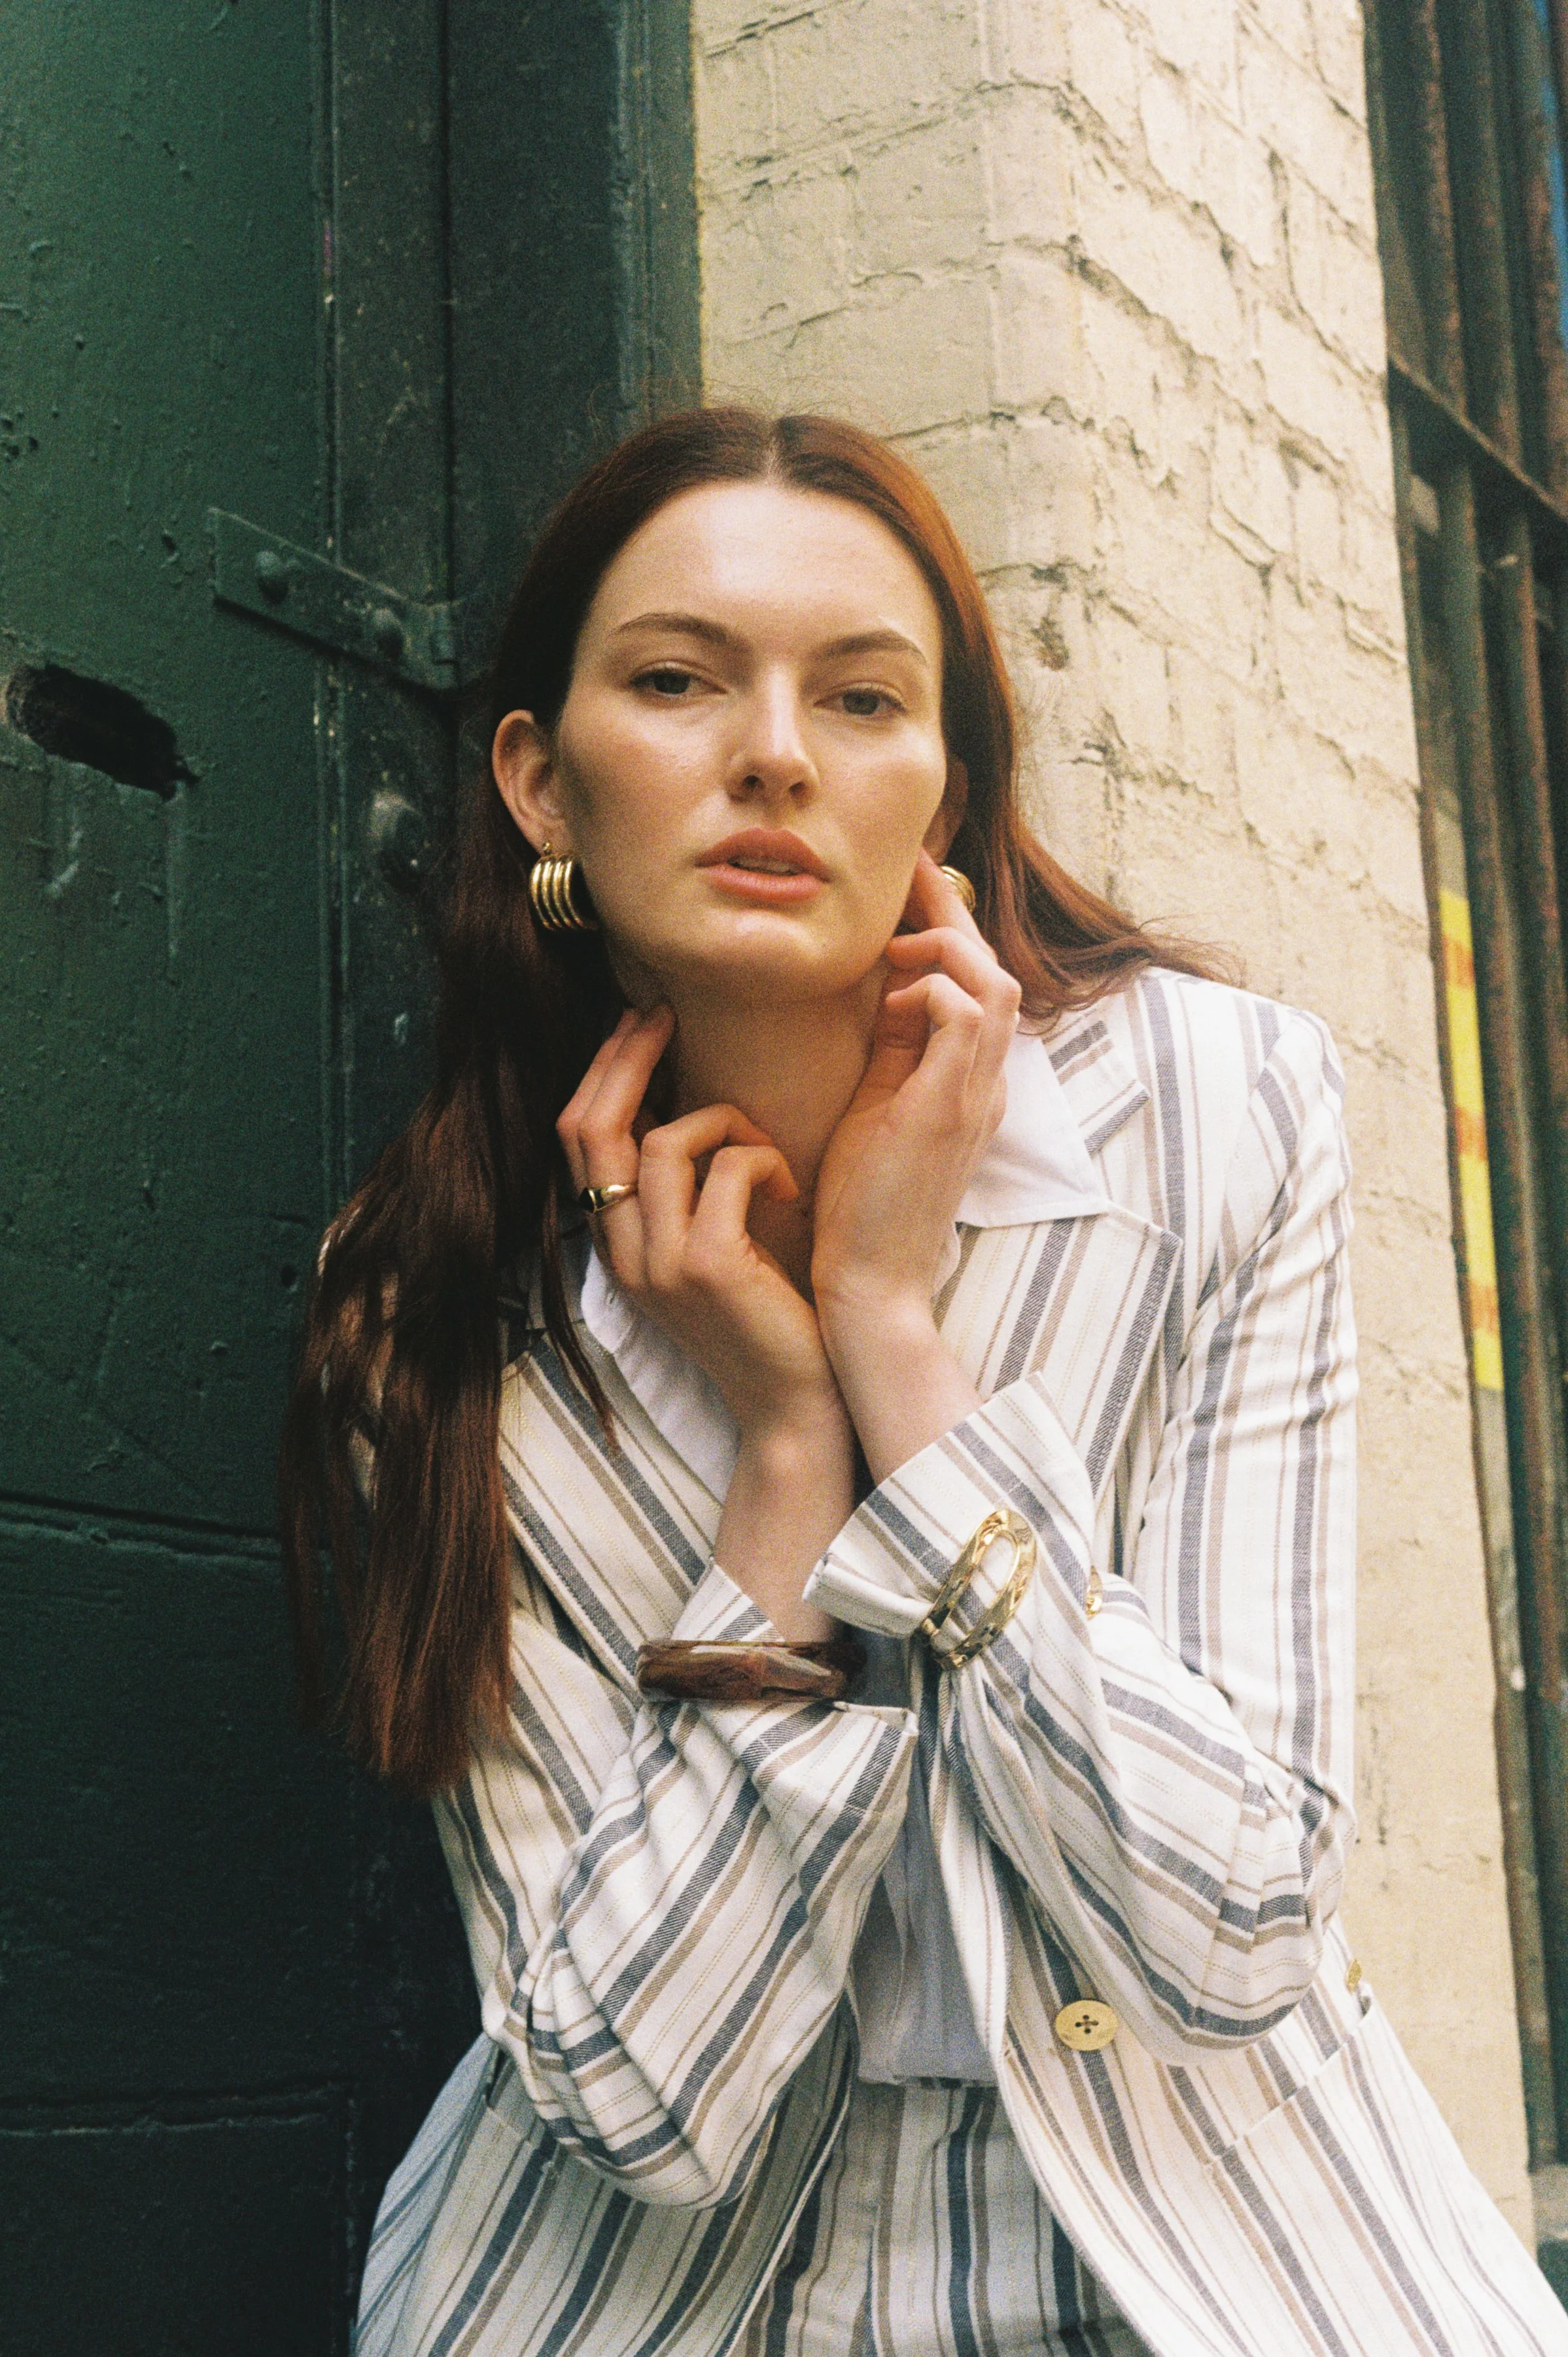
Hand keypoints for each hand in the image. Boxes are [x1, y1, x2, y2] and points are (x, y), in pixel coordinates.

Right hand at [557, 1007, 843, 1441]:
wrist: (795, 1408)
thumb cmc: (768, 1321)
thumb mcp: (709, 1250)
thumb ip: (686, 1193)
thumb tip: (688, 1104)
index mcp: (617, 1245)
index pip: (577, 1136)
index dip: (602, 1070)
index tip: (638, 1022)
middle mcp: (622, 1254)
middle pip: (593, 1127)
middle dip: (626, 1056)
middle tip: (662, 1012)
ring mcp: (659, 1263)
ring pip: (663, 1141)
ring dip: (725, 1122)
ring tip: (767, 1155)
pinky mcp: (708, 1267)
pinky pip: (726, 1170)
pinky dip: (764, 1160)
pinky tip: (790, 1191)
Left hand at [810, 852, 1020, 1347]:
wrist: (871, 1285)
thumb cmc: (863, 1207)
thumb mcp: (880, 1108)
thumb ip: (895, 1050)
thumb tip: (889, 988)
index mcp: (971, 1086)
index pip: (977, 988)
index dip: (947, 932)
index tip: (903, 893)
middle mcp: (986, 1087)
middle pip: (995, 971)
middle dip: (950, 915)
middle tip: (905, 873)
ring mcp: (975, 1097)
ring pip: (993, 984)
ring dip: (944, 946)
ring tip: (892, 940)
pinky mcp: (948, 1108)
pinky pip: (965, 1014)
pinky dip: (933, 987)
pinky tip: (892, 996)